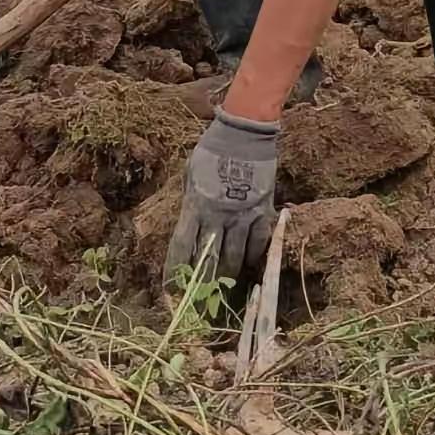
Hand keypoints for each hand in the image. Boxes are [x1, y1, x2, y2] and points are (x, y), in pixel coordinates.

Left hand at [164, 110, 277, 285]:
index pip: (181, 248)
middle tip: (198, 303)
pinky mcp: (263, 210)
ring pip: (235, 258)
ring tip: (222, 291)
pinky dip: (253, 257)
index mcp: (195, 205)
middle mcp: (218, 215)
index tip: (171, 292)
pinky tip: (248, 265)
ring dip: (227, 277)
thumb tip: (190, 228)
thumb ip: (190, 202)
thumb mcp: (191, 173)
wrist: (246, 131)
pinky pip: (259, 243)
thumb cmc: (213, 148)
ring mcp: (243, 215)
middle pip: (208, 260)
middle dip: (201, 286)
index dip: (175, 274)